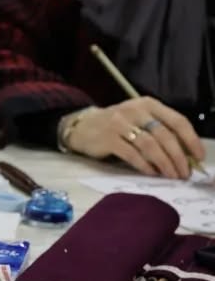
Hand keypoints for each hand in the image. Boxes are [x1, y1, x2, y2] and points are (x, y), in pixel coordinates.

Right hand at [62, 97, 203, 178]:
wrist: (82, 127)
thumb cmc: (117, 127)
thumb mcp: (140, 121)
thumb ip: (160, 132)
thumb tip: (185, 156)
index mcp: (148, 104)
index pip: (177, 121)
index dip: (191, 140)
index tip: (199, 157)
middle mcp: (135, 110)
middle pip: (165, 135)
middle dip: (179, 157)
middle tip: (184, 173)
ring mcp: (120, 124)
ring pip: (150, 145)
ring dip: (164, 163)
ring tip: (171, 176)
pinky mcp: (107, 138)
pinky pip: (132, 154)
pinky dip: (145, 165)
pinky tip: (152, 173)